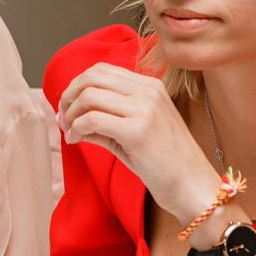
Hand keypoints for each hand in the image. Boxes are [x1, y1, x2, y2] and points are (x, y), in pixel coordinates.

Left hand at [57, 62, 217, 222]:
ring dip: (71, 113)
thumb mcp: (136, 131)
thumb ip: (107, 117)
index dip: (77, 85)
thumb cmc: (166, 163)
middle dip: (69, 95)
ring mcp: (144, 109)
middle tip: (62, 117)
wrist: (193, 185)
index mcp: (151, 87)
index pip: (102, 70)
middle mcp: (148, 92)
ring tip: (69, 131)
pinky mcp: (137, 131)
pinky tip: (75, 140)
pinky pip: (92, 120)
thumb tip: (70, 115)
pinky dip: (76, 129)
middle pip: (92, 77)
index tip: (68, 107)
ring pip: (89, 95)